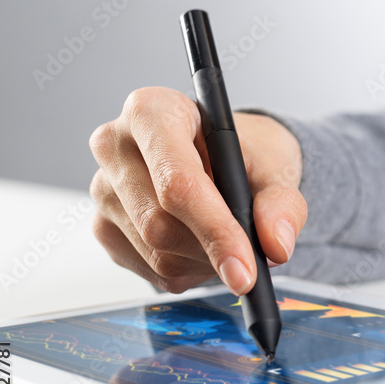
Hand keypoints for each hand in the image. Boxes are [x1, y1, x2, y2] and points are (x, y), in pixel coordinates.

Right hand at [89, 87, 306, 294]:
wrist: (228, 160)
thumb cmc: (244, 154)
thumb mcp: (275, 167)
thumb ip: (281, 203)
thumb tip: (275, 243)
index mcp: (152, 111)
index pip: (177, 181)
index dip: (214, 228)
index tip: (246, 267)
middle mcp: (115, 145)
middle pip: (160, 224)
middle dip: (213, 250)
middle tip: (252, 259)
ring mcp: (103, 189)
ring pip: (156, 254)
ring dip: (204, 263)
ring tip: (228, 240)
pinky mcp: (103, 227)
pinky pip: (151, 271)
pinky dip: (189, 271)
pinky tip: (203, 246)